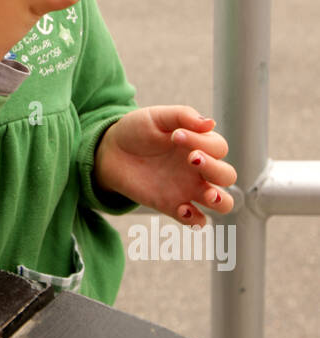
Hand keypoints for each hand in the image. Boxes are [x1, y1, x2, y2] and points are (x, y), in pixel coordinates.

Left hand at [93, 106, 236, 224]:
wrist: (110, 152)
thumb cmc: (137, 131)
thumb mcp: (157, 117)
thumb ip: (183, 116)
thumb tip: (210, 122)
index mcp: (199, 145)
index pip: (219, 147)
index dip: (203, 142)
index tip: (175, 135)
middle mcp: (199, 169)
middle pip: (227, 175)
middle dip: (215, 169)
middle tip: (191, 158)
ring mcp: (188, 190)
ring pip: (223, 203)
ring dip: (221, 201)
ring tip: (208, 194)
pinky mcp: (173, 207)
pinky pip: (196, 221)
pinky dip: (196, 220)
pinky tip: (182, 208)